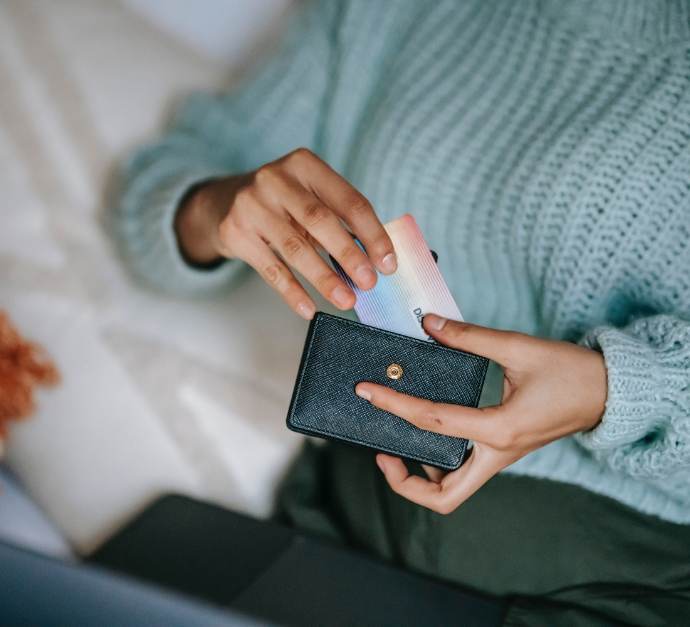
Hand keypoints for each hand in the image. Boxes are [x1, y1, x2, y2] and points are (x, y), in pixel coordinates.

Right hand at [174, 148, 396, 318]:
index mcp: (305, 164)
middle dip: (349, 254)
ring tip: (345, 300)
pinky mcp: (235, 232)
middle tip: (369, 283)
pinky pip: (270, 268)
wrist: (223, 203)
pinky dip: (291, 291)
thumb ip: (340, 222)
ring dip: (324, 278)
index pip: (349, 200)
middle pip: (320, 220)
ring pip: (295, 247)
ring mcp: (251, 204)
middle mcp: (275, 178)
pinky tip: (309, 308)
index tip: (388, 262)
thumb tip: (377, 262)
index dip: (372, 233)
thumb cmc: (282, 205)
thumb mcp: (310, 199)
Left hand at [355, 314, 607, 513]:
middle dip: (405, 482)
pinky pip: (465, 472)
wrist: (609, 392)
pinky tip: (428, 434)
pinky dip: (439, 464)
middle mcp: (498, 453)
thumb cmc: (571, 371)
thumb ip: (470, 337)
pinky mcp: (503, 451)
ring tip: (397, 447)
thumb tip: (428, 324)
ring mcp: (501, 457)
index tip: (368, 391)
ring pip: (454, 490)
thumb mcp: (519, 347)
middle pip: (443, 495)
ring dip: (421, 478)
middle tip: (381, 452)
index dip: (394, 404)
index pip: (433, 422)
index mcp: (500, 428)